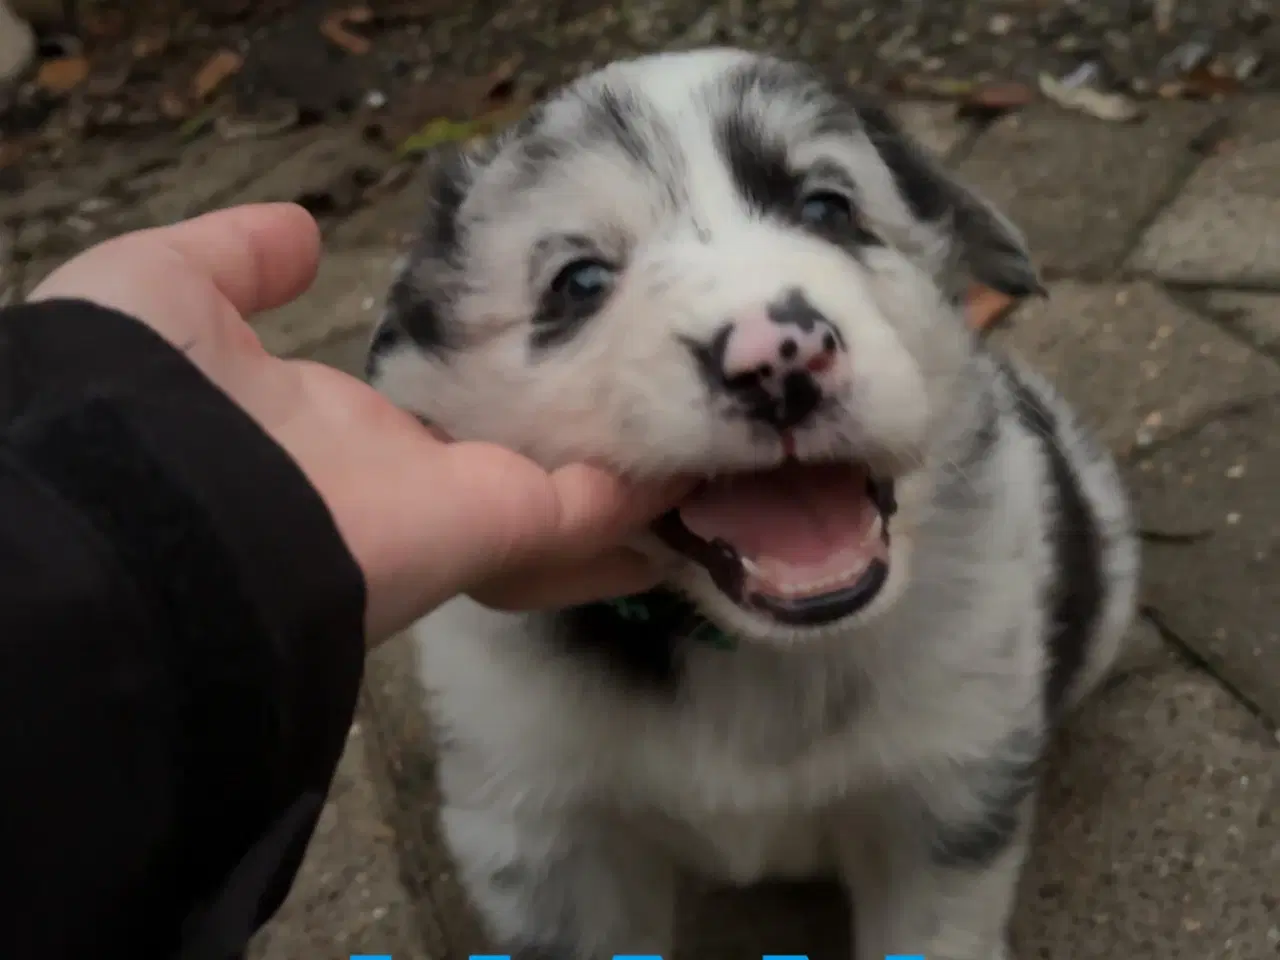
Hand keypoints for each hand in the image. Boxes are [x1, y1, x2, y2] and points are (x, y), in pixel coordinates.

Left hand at [29, 203, 688, 641]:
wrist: (151, 511)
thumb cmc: (143, 396)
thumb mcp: (161, 294)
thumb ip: (233, 263)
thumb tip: (305, 234)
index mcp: (320, 433)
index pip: (417, 418)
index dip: (472, 390)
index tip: (524, 355)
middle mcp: (394, 481)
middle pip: (498, 467)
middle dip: (559, 444)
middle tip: (632, 400)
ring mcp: (449, 510)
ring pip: (558, 501)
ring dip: (621, 476)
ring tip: (692, 433)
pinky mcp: (496, 525)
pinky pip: (587, 511)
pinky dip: (644, 493)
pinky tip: (701, 459)